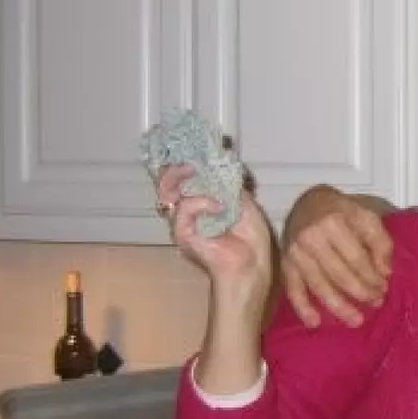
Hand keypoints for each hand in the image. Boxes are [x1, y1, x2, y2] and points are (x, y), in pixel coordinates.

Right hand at [157, 163, 273, 307]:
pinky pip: (183, 211)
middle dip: (175, 168)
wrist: (252, 269)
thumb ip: (232, 186)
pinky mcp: (183, 235)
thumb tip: (226, 163)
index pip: (180, 180)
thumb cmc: (250, 243)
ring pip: (167, 194)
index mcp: (200, 205)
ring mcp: (182, 224)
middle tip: (190, 162)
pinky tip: (219, 206)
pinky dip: (200, 203)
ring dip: (182, 178)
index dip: (180, 164)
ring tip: (197, 172)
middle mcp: (186, 213)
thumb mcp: (245, 205)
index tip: (191, 149)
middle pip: (165, 184)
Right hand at [279, 185, 392, 328]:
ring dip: (339, 307)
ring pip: (319, 286)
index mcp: (333, 223)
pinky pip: (292, 289)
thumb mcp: (366, 216)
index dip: (371, 276)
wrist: (307, 203)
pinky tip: (315, 322)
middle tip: (376, 303)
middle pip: (339, 274)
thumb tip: (385, 271)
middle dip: (360, 292)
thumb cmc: (341, 211)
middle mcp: (311, 238)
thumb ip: (380, 241)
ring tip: (356, 321)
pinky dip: (302, 307)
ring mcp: (296, 253)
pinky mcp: (286, 264)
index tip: (384, 288)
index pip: (356, 258)